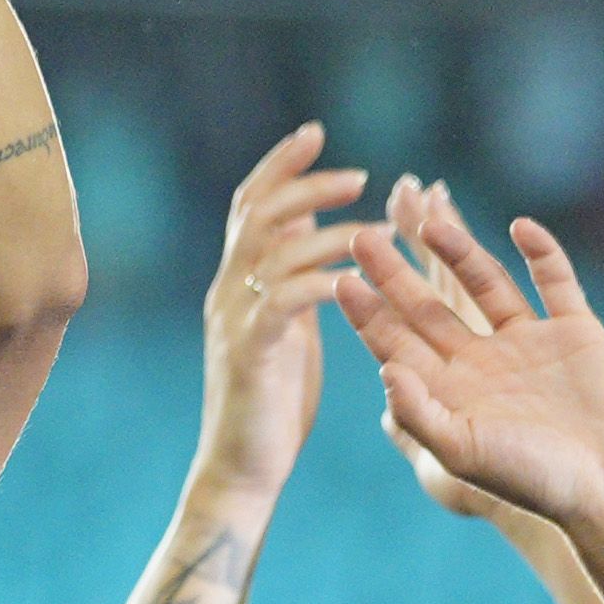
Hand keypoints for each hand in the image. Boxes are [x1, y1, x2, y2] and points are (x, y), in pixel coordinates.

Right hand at [182, 122, 366, 502]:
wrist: (240, 472)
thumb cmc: (272, 407)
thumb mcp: (287, 332)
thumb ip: (294, 284)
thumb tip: (316, 238)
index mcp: (238, 283)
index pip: (250, 205)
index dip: (280, 165)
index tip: (314, 132)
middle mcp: (228, 292)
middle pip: (258, 214)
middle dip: (306, 184)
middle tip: (359, 174)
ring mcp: (235, 321)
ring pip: (274, 251)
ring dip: (327, 231)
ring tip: (375, 225)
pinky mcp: (251, 353)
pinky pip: (285, 302)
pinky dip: (322, 282)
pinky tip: (355, 278)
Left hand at [341, 187, 603, 529]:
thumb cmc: (533, 480)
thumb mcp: (461, 452)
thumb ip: (419, 412)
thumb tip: (384, 367)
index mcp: (451, 393)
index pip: (398, 344)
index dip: (369, 314)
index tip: (341, 281)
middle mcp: (485, 364)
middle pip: (429, 308)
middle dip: (396, 274)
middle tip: (363, 237)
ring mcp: (531, 344)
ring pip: (486, 284)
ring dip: (459, 252)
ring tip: (429, 221)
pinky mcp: (575, 332)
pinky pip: (556, 281)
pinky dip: (543, 253)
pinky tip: (521, 228)